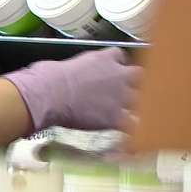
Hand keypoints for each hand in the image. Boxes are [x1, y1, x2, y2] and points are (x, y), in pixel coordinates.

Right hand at [3, 47, 140, 131]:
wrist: (49, 95)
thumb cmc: (48, 76)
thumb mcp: (66, 64)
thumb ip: (79, 68)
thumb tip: (72, 77)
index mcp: (104, 58)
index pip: (119, 56)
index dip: (116, 64)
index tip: (111, 70)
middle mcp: (118, 75)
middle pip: (139, 75)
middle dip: (135, 82)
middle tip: (125, 90)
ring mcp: (121, 97)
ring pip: (141, 99)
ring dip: (135, 105)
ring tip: (130, 113)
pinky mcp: (117, 118)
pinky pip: (132, 125)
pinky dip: (130, 130)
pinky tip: (128, 136)